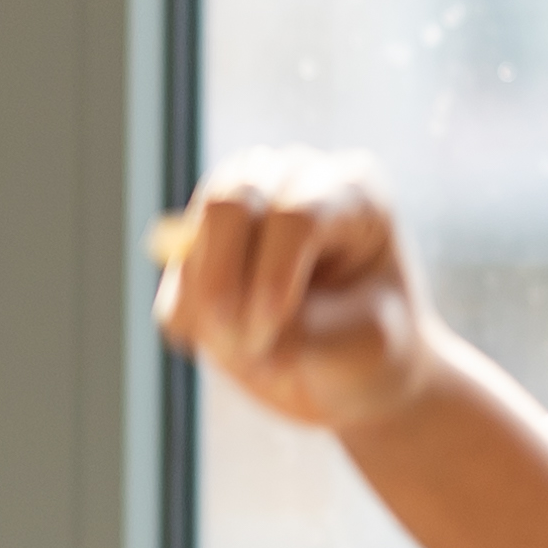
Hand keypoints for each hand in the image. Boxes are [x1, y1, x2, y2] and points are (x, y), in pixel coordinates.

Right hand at [153, 150, 436, 434]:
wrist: (352, 366)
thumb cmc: (371, 346)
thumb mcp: (362, 347)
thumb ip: (304, 332)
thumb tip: (222, 322)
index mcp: (353, 194)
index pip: (297, 212)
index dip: (273, 273)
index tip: (270, 334)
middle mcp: (292, 181)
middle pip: (230, 200)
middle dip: (224, 282)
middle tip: (244, 348)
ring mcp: (242, 209)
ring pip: (191, 241)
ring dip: (208, 310)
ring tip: (252, 355)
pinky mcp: (204, 248)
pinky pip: (176, 284)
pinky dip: (189, 323)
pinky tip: (231, 345)